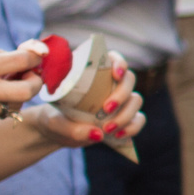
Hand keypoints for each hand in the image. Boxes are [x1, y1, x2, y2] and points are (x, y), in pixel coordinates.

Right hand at [0, 48, 40, 129]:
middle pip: (30, 89)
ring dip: (19, 94)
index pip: (23, 60)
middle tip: (28, 74)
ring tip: (5, 84)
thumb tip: (19, 55)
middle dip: (35, 80)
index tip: (35, 54)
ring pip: (17, 105)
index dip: (35, 56)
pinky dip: (2, 104)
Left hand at [20, 66, 144, 148]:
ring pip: (135, 100)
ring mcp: (120, 101)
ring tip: (108, 129)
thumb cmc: (55, 119)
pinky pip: (138, 120)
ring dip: (126, 114)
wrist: (58, 133)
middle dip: (122, 94)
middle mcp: (110, 84)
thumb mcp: (56, 123)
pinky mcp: (125, 118)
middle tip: (106, 109)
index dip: (119, 63)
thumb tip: (98, 134)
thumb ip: (73, 129)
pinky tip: (119, 135)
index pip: (113, 59)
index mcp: (93, 74)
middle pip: (129, 79)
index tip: (115, 75)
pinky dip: (132, 127)